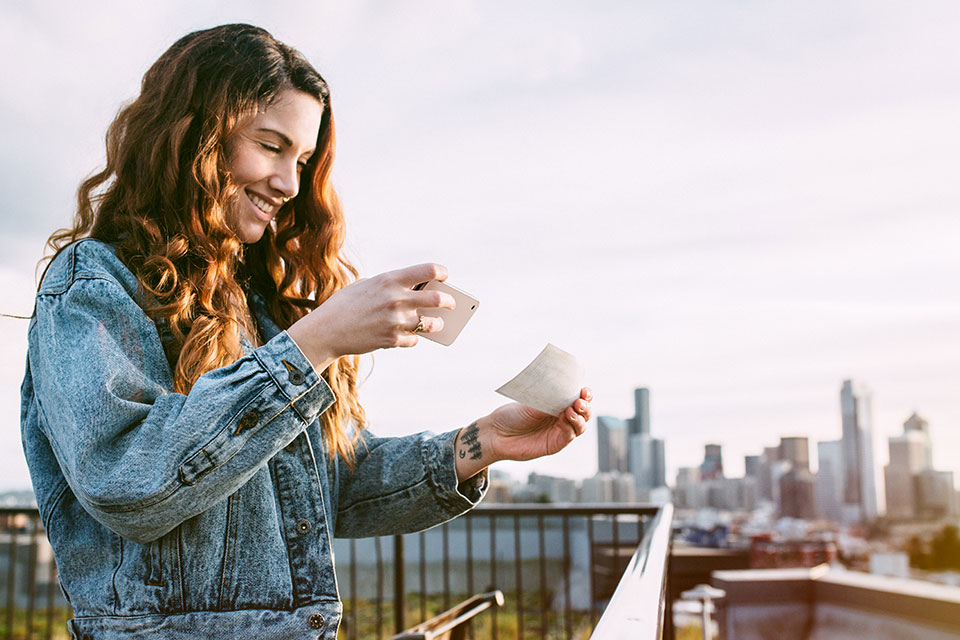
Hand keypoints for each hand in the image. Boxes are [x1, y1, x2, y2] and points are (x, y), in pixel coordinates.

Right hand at [286, 263, 455, 370]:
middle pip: (437, 299)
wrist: (326, 331)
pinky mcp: (393, 340)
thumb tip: (414, 293)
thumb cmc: (345, 305)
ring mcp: (396, 321)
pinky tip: (409, 336)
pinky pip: (414, 340)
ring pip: (431, 324)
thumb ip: (389, 286)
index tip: (444, 276)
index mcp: (390, 280)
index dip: (441, 272)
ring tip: (438, 323)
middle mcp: (396, 299)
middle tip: (451, 303)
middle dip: (448, 301)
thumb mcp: (366, 286)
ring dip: (437, 324)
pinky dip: (413, 338)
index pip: (427, 270)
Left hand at [454, 388, 592, 481]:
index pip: (578, 398)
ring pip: (580, 425)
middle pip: (584, 413)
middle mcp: (561, 417)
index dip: (585, 394)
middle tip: (580, 401)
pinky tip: (567, 417)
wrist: (497, 433)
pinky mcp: (555, 444)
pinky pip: (569, 435)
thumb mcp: (533, 402)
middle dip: (586, 406)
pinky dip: (571, 426)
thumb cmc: (512, 415)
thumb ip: (551, 399)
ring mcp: (559, 431)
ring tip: (572, 409)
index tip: (584, 390)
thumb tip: (569, 391)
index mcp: (557, 404)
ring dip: (580, 417)